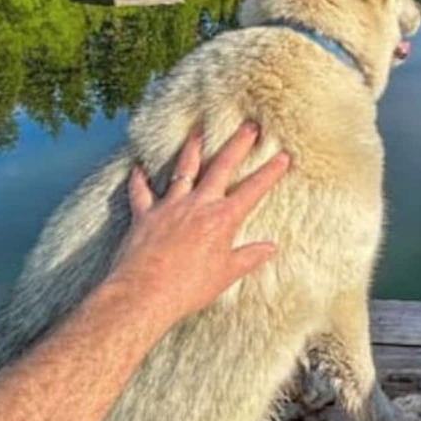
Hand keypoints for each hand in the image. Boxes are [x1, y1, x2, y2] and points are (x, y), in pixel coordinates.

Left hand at [110, 122, 289, 325]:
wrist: (144, 294)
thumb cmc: (188, 288)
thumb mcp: (226, 275)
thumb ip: (249, 257)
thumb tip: (270, 248)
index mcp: (222, 219)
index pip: (253, 190)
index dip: (270, 172)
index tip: (282, 156)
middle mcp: (198, 205)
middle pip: (221, 167)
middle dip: (237, 144)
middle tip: (249, 126)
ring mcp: (170, 206)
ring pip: (183, 169)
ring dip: (192, 147)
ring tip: (198, 129)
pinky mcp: (145, 215)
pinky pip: (140, 192)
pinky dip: (139, 179)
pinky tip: (138, 167)